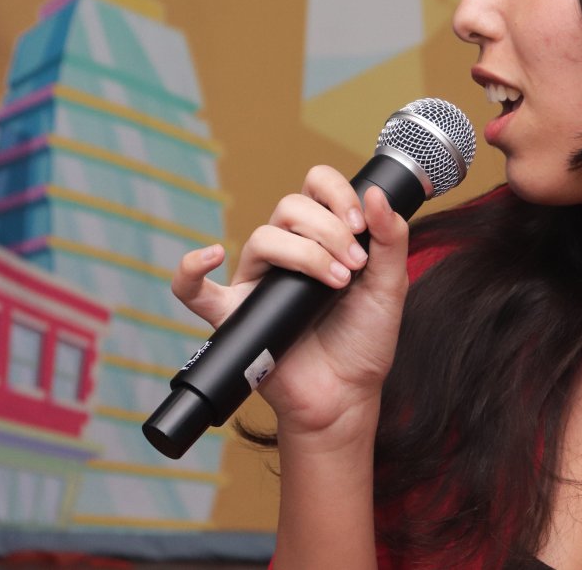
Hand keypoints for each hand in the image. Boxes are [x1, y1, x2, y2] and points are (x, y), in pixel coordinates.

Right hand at [170, 166, 409, 443]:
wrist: (347, 394)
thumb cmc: (365, 340)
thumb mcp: (390, 286)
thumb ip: (391, 238)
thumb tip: (377, 192)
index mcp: (321, 236)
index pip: (315, 185)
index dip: (336, 193)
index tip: (360, 225)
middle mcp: (285, 251)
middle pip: (289, 207)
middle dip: (328, 230)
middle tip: (353, 268)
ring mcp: (257, 281)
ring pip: (261, 238)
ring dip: (303, 254)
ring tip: (334, 284)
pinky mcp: (234, 315)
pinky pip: (193, 290)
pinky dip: (190, 268)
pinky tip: (211, 255)